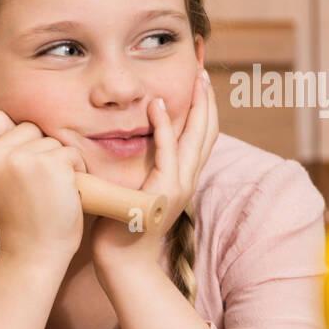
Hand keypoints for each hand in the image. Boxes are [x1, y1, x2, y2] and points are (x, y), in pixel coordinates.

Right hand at [0, 108, 88, 268]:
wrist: (33, 252)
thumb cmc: (18, 217)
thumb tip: (6, 118)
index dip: (15, 135)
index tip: (20, 162)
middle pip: (27, 126)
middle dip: (39, 149)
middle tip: (36, 183)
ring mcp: (19, 159)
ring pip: (51, 140)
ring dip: (59, 162)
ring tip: (49, 190)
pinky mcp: (49, 165)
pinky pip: (71, 152)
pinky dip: (76, 170)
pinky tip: (65, 192)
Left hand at [91, 68, 218, 271]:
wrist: (122, 262)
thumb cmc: (120, 226)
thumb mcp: (135, 189)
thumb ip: (139, 167)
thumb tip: (124, 141)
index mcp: (183, 177)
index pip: (201, 134)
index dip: (204, 106)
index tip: (199, 78)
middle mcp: (187, 179)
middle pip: (208, 130)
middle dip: (207, 97)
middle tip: (203, 66)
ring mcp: (179, 186)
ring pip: (196, 136)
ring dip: (196, 104)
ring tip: (194, 76)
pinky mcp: (163, 192)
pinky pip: (168, 152)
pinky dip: (165, 127)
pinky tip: (157, 105)